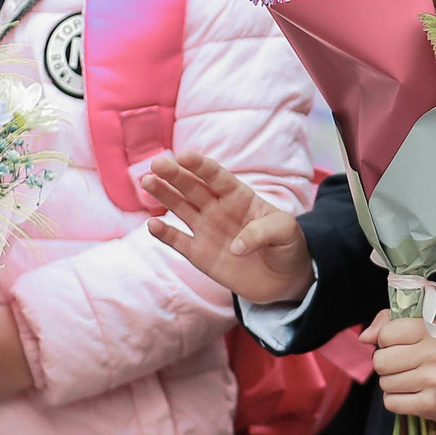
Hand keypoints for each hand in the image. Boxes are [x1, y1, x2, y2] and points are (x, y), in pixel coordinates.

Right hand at [142, 151, 314, 306]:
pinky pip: (178, 241)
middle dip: (175, 175)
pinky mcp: (199, 254)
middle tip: (157, 163)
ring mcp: (206, 230)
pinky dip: (164, 234)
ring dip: (164, 195)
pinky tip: (152, 224)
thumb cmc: (287, 246)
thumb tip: (236, 246)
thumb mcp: (286, 232)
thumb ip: (263, 232)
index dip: (201, 166)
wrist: (285, 278)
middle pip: (193, 188)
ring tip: (148, 181)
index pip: (217, 177)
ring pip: (180, 208)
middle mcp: (218, 209)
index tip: (184, 156)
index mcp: (240, 197)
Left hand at [366, 312, 435, 424]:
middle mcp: (435, 353)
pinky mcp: (430, 404)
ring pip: (384, 383)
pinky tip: (414, 393)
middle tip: (407, 363)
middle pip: (380, 361)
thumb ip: (389, 321)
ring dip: (393, 383)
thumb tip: (365, 338)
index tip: (403, 343)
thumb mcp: (422, 326)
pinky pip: (391, 403)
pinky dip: (398, 400)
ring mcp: (433, 380)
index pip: (385, 334)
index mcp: (433, 329)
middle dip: (388, 364)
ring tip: (413, 379)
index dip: (388, 340)